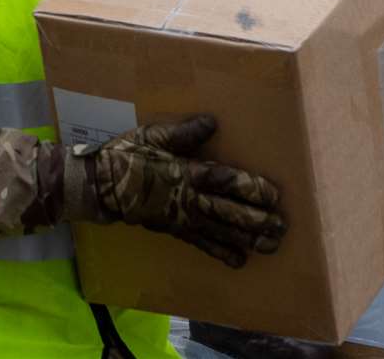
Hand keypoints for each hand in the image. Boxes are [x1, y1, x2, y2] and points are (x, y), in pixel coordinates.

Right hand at [68, 114, 285, 267]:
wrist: (102, 185)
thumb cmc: (129, 156)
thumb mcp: (154, 136)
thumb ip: (185, 133)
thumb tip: (212, 122)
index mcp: (189, 172)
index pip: (228, 182)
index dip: (253, 190)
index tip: (274, 195)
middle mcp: (191, 198)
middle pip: (232, 212)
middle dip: (258, 220)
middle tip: (281, 227)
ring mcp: (185, 218)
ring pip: (222, 231)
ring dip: (248, 239)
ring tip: (270, 246)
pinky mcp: (176, 231)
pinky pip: (203, 244)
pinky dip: (221, 253)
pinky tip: (239, 261)